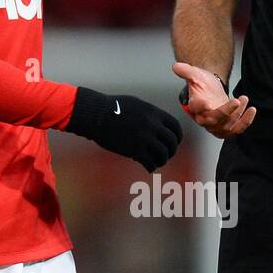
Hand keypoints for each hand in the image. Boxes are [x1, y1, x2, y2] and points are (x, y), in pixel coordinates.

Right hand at [66, 87, 182, 170]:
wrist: (95, 115)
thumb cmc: (111, 108)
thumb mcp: (136, 105)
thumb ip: (149, 115)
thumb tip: (157, 124)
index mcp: (154, 113)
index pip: (175, 127)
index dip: (177, 137)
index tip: (174, 143)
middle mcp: (152, 125)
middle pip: (171, 142)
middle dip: (171, 151)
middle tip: (166, 155)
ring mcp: (144, 138)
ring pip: (163, 154)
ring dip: (162, 160)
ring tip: (157, 162)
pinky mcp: (134, 150)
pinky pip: (150, 162)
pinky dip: (151, 167)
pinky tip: (148, 167)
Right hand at [172, 61, 256, 137]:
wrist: (212, 91)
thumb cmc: (203, 84)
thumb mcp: (195, 74)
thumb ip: (186, 71)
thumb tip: (176, 66)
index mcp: (194, 106)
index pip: (195, 108)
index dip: (200, 106)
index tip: (205, 102)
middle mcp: (204, 118)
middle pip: (212, 120)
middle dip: (225, 112)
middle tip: (236, 101)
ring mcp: (216, 125)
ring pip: (226, 126)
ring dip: (238, 115)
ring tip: (244, 98)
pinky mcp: (227, 127)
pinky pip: (237, 129)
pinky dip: (246, 122)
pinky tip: (251, 110)